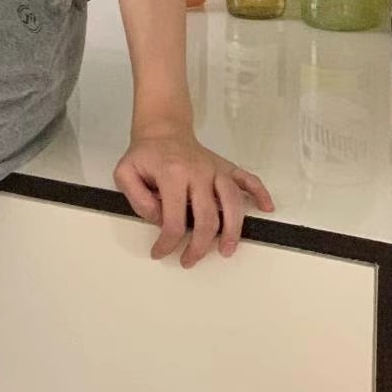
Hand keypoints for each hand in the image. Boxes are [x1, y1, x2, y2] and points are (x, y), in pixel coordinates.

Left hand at [114, 121, 273, 268]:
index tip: (161, 252)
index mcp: (172, 174)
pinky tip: (266, 207)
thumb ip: (137, 198)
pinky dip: (260, 193)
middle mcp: (198, 172)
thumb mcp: (125, 173)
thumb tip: (158, 217)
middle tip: (189, 260)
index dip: (168, 242)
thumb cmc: (145, 155)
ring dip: (233, 230)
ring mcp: (215, 169)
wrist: (162, 130)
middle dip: (200, 246)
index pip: (174, 219)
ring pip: (232, 203)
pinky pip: (248, 179)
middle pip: (207, 217)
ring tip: (227, 250)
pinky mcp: (226, 167)